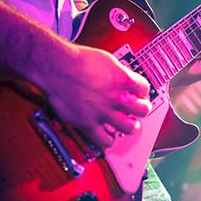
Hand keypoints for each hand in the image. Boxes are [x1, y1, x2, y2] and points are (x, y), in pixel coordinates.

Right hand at [32, 45, 152, 146]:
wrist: (56, 67)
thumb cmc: (76, 60)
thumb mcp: (106, 59)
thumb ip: (118, 72)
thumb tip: (124, 78)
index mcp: (122, 79)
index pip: (144, 88)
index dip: (141, 91)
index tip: (137, 93)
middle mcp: (116, 97)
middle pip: (142, 110)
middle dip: (140, 109)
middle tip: (135, 109)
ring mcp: (103, 112)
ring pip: (129, 128)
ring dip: (129, 126)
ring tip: (125, 123)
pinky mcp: (88, 124)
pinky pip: (105, 141)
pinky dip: (108, 140)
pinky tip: (107, 135)